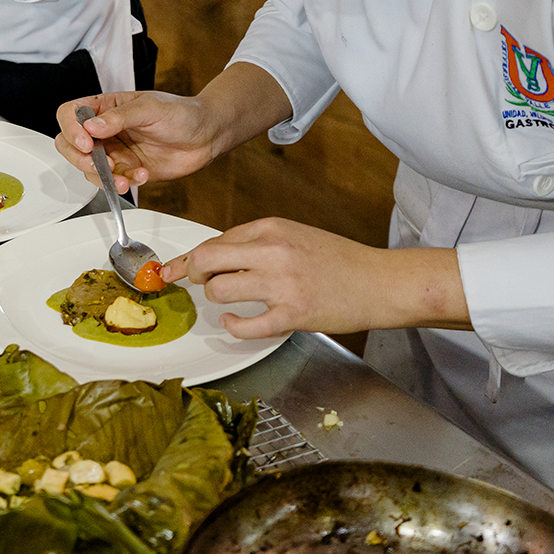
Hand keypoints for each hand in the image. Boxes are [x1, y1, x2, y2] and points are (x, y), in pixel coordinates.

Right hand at [55, 92, 222, 194]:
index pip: (71, 113)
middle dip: (80, 159)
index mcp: (107, 107)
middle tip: (98, 164)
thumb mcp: (151, 108)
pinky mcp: (126, 171)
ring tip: (125, 176)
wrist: (207, 136)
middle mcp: (106, 130)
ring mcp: (114, 152)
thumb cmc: (182, 113)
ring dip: (103, 177)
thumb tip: (92, 126)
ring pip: (88, 168)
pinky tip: (141, 175)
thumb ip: (119, 117)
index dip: (71, 128)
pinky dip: (122, 183)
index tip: (86, 141)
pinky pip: (111, 182)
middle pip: (70, 144)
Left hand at [163, 218, 469, 338]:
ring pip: (219, 290)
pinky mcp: (292, 314)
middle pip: (207, 260)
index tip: (174, 268)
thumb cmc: (338, 260)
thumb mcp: (294, 235)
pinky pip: (245, 324)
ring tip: (228, 299)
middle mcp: (273, 251)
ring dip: (215, 298)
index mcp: (271, 228)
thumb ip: (256, 242)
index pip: (214, 240)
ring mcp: (282, 283)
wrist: (379, 282)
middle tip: (195, 282)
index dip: (190, 258)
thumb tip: (216, 256)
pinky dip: (232, 326)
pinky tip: (234, 322)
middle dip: (192, 273)